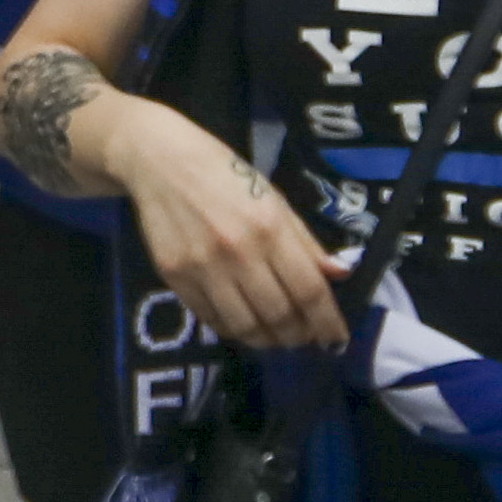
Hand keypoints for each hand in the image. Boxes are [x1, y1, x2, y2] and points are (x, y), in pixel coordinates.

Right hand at [90, 95, 344, 349]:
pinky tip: (243, 322)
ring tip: (276, 336)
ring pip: (245, 326)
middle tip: (306, 337)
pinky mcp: (175, 277)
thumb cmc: (226, 175)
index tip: (337, 339)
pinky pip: (211, 319)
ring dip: (267, 339)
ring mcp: (203, 268)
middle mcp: (238, 252)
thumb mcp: (274, 199)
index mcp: (269, 228)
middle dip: (299, 335)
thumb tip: (339, 274)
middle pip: (278, 315)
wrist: (162, 162)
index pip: (308, 291)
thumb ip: (305, 241)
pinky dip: (234, 329)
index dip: (327, 322)